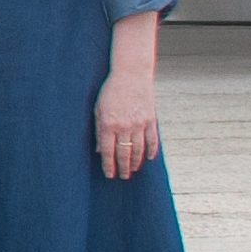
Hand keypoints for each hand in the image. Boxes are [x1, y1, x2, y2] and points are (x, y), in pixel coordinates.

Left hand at [96, 61, 160, 179]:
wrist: (131, 74)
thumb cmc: (110, 91)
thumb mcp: (98, 109)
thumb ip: (99, 130)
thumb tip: (99, 150)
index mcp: (108, 124)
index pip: (108, 151)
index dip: (109, 165)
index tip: (109, 175)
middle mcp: (124, 126)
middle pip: (124, 153)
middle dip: (123, 168)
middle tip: (122, 177)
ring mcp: (140, 123)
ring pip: (139, 149)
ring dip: (136, 162)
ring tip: (133, 170)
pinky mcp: (151, 119)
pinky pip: (152, 140)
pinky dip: (151, 150)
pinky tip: (148, 158)